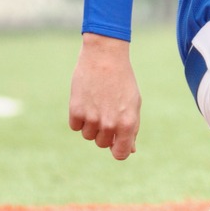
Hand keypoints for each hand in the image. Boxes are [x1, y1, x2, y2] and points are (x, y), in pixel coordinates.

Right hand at [68, 33, 141, 159]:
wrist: (104, 56)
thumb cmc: (122, 80)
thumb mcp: (133, 103)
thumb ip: (132, 128)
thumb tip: (131, 150)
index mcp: (128, 123)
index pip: (121, 154)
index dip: (118, 150)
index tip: (116, 143)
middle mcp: (110, 124)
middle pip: (102, 144)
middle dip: (104, 132)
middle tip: (107, 110)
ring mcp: (92, 119)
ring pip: (88, 136)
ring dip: (91, 124)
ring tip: (97, 103)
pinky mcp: (76, 111)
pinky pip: (75, 126)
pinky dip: (79, 117)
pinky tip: (86, 100)